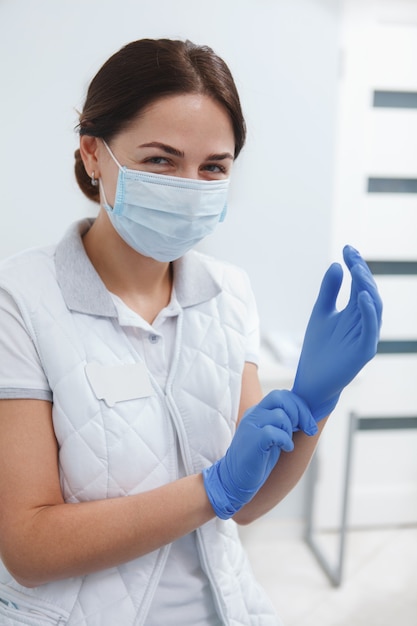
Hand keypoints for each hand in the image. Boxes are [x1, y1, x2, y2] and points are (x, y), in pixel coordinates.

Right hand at [202, 390, 315, 518]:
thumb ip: (282, 422)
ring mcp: (252, 425)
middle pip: (281, 397)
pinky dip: (285, 440)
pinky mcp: (253, 439)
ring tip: (286, 443)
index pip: (282, 395)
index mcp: (258, 411)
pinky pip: (275, 432)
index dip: (300, 406)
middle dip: (300, 412)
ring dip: (290, 430)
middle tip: (307, 429)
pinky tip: (285, 449)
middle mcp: (254, 414)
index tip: (308, 424)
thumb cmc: (256, 459)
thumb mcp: (271, 435)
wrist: (234, 478)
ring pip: (280, 415)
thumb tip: (306, 416)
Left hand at [292, 245, 382, 420]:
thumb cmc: (318, 348)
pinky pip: (371, 329)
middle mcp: (364, 322)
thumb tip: (336, 265)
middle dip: (362, 272)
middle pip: (369, 292)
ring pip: (374, 308)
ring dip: (367, 288)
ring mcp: (366, 336)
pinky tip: (361, 296)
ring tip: (357, 270)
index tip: (346, 247)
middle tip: (351, 256)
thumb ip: (329, 291)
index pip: (360, 284)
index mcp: (355, 312)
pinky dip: (368, 312)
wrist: (311, 380)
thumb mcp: (321, 313)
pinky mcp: (364, 352)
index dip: (356, 265)